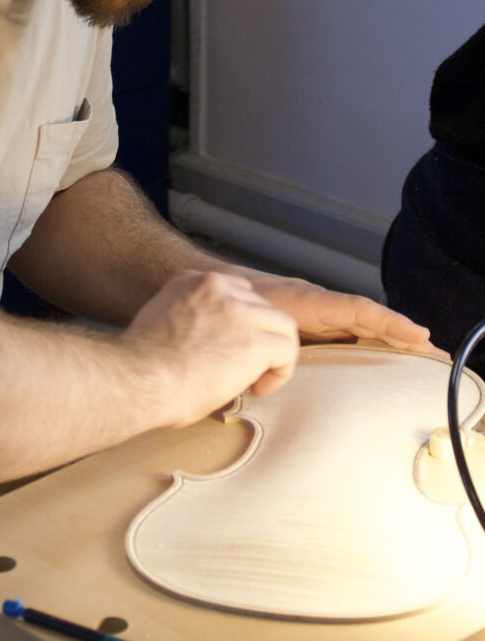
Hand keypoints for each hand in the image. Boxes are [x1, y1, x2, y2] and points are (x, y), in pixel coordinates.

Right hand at [123, 270, 299, 426]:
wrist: (139, 380)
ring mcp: (238, 312)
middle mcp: (216, 287)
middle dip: (259, 335)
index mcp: (190, 280)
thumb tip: (203, 340)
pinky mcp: (254, 342)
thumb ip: (185, 317)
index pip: (234, 289)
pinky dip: (280, 373)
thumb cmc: (141, 365)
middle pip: (261, 305)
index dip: (239, 320)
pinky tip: (259, 388)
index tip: (229, 345)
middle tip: (244, 365)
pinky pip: (287, 352)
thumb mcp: (160, 320)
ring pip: (282, 325)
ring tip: (257, 377)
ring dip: (275, 352)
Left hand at [224, 267, 445, 355]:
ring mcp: (311, 312)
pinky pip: (341, 329)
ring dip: (389, 340)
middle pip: (366, 320)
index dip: (386, 323)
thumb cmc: (226, 298)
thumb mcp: (248, 315)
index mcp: (306, 301)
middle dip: (401, 336)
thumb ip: (267, 335)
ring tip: (423, 358)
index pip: (355, 310)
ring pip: (357, 325)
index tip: (417, 335)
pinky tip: (382, 354)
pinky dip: (366, 338)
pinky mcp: (304, 320)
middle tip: (436, 356)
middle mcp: (315, 305)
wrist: (206, 283)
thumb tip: (278, 361)